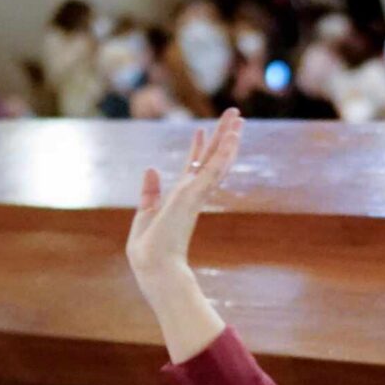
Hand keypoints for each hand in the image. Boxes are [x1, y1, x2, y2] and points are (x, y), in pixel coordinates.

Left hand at [126, 108, 243, 302]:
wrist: (155, 268)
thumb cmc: (150, 250)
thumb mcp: (145, 213)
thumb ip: (150, 191)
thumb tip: (151, 168)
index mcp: (181, 198)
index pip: (193, 167)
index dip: (198, 148)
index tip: (201, 130)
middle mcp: (193, 193)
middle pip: (212, 159)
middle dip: (223, 137)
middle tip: (235, 116)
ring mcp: (196, 193)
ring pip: (218, 160)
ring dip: (229, 138)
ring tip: (239, 117)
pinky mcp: (195, 195)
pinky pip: (214, 169)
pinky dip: (224, 152)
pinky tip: (233, 136)